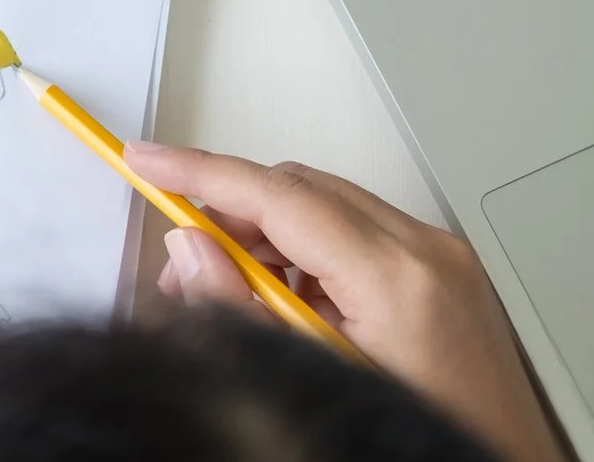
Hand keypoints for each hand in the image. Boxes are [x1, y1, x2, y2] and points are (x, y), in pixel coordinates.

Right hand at [129, 142, 564, 461]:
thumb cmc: (424, 442)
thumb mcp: (314, 378)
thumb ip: (242, 312)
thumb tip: (190, 249)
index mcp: (397, 279)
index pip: (276, 195)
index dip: (199, 172)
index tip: (146, 160)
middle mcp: (429, 254)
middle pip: (299, 189)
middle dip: (230, 211)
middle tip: (184, 260)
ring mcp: (444, 262)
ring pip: (327, 205)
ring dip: (269, 234)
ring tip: (238, 295)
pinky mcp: (446, 276)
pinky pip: (360, 233)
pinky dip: (311, 252)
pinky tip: (292, 307)